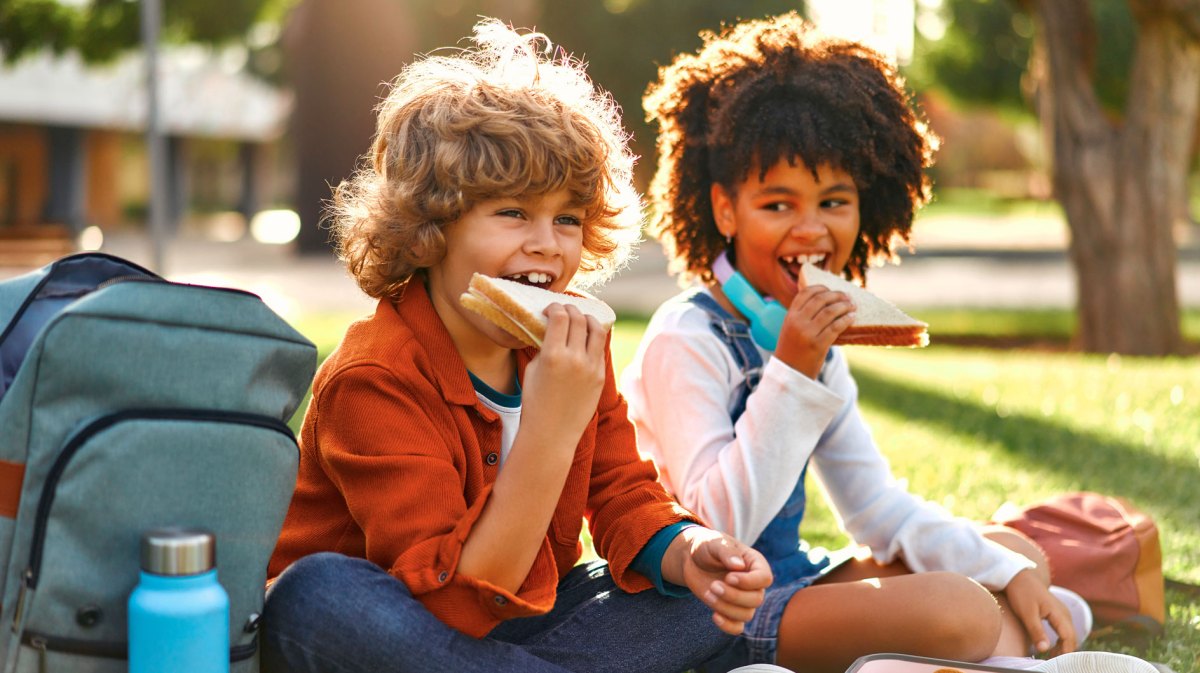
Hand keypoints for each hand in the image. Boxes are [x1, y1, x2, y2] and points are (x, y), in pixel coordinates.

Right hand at [520, 304, 609, 448]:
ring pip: (596, 329)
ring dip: (588, 319)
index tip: (549, 309)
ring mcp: (591, 367)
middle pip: (578, 318)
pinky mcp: (600, 376)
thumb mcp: (533, 369)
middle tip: (564, 310)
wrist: (551, 433)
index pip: (560, 316)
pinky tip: (587, 337)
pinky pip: (600, 348)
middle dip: (570, 309)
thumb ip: (544, 346)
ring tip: (581, 319)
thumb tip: (552, 329)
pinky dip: (593, 338)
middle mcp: (575, 358)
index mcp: (553, 355)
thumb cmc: (535, 402)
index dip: (554, 307)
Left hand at [665, 527, 772, 634]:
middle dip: (733, 596)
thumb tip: (739, 566)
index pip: (764, 579)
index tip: (728, 577)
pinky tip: (714, 616)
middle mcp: (753, 584)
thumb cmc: (706, 547)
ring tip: (708, 594)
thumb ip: (727, 552)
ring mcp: (743, 599)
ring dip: (725, 608)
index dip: (749, 582)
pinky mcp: (730, 611)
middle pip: (756, 599)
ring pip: (746, 614)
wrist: (692, 560)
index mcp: (755, 564)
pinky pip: (738, 627)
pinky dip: (728, 626)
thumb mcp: (715, 542)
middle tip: (713, 585)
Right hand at [773, 284, 854, 378]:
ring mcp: (807, 333)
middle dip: (836, 295)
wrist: (789, 374)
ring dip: (844, 306)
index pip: (805, 293)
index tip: (830, 289)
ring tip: (852, 305)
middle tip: (847, 296)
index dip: (820, 288)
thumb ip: (802, 316)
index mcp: (790, 316)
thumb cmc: (793, 352)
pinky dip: (846, 319)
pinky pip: (836, 327)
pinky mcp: (818, 345)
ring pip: (830, 311)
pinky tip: (852, 317)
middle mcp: (797, 322)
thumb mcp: (790, 330)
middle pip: (820, 299)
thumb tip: (825, 302)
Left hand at [1005, 569, 1076, 654]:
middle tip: (1052, 661)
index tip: (1056, 661)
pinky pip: (1064, 630)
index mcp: (1059, 613)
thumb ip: (1036, 631)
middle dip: (1065, 652)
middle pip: (1072, 638)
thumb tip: (1044, 650)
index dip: (1065, 652)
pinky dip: (1061, 641)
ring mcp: (1063, 613)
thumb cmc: (1021, 593)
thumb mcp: (1026, 613)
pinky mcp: (1058, 614)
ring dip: (1063, 647)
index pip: (1069, 637)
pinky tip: (1051, 647)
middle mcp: (1065, 613)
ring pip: (1069, 635)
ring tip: (1050, 657)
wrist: (1019, 576)